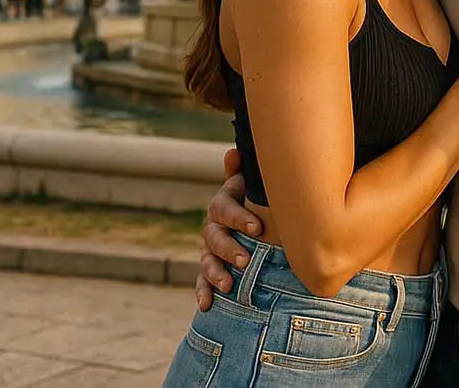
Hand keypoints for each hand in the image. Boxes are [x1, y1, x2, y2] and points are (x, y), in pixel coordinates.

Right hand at [195, 148, 261, 310]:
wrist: (254, 218)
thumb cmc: (256, 198)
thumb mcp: (251, 184)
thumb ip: (243, 171)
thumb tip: (234, 153)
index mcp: (223, 204)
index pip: (224, 209)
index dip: (239, 217)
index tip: (257, 227)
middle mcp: (213, 226)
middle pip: (214, 237)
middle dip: (229, 249)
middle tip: (245, 260)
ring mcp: (210, 249)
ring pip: (207, 261)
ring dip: (216, 273)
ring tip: (229, 284)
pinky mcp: (209, 269)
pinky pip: (201, 281)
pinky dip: (202, 292)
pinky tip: (206, 305)